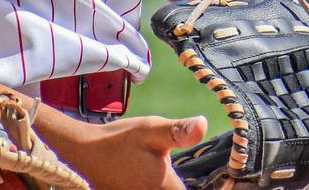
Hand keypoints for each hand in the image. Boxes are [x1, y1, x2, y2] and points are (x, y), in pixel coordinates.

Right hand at [49, 114, 207, 189]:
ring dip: (174, 185)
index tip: (223, 180)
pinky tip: (160, 176)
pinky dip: (162, 186)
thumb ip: (178, 130)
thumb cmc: (121, 139)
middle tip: (212, 179)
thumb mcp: (151, 128)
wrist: (86, 151)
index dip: (213, 188)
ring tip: (178, 174)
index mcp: (163, 187)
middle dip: (188, 185)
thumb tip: (203, 124)